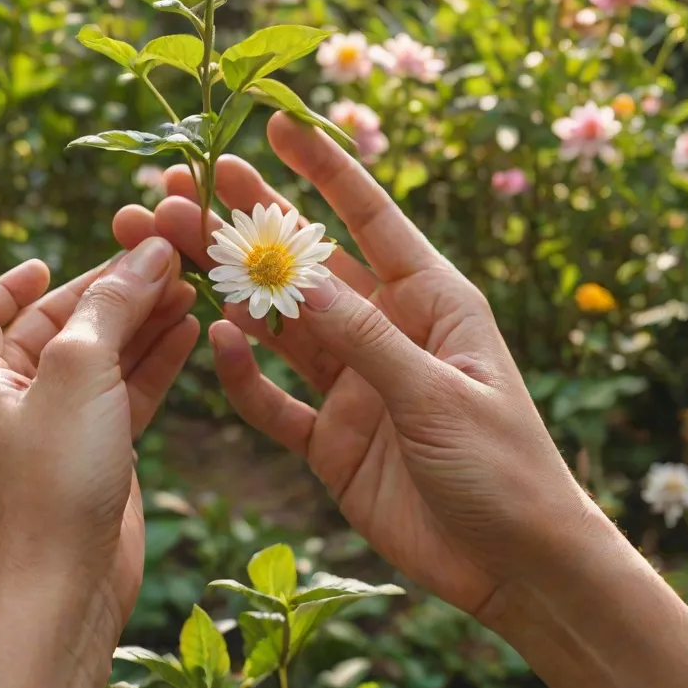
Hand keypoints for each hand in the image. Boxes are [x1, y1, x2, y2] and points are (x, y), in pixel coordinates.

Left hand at [0, 240, 198, 640]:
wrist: (66, 589)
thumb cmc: (53, 479)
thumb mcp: (77, 373)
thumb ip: (111, 307)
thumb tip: (148, 253)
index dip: (14, 283)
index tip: (51, 262)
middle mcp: (18, 400)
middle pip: (61, 327)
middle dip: (108, 292)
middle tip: (161, 260)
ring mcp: (63, 430)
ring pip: (104, 358)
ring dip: (141, 322)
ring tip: (187, 287)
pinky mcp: (102, 454)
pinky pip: (128, 393)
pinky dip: (156, 362)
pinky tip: (189, 332)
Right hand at [114, 115, 594, 617]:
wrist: (515, 566)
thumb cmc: (505, 468)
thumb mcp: (437, 395)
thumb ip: (366, 339)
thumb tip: (299, 278)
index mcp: (431, 301)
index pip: (369, 218)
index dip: (323, 167)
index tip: (276, 122)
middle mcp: (386, 331)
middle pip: (306, 266)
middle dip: (249, 223)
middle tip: (187, 185)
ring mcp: (353, 383)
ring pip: (280, 324)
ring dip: (229, 289)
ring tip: (173, 246)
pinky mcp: (329, 436)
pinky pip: (274, 398)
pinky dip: (244, 374)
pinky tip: (216, 341)